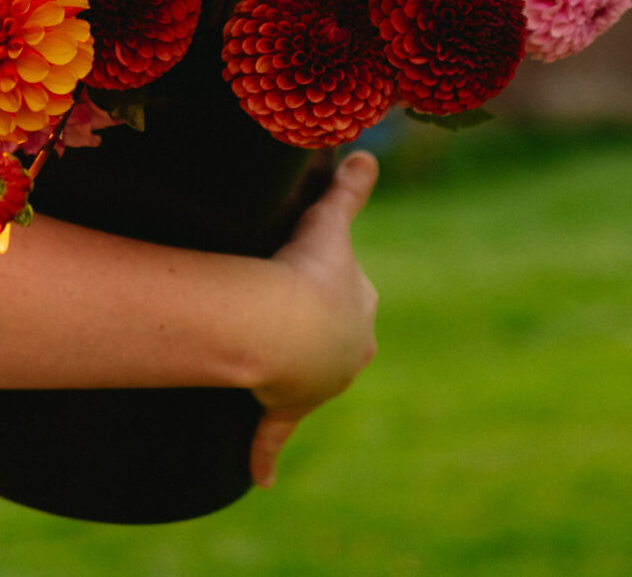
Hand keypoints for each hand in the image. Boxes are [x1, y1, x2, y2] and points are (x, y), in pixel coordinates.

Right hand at [249, 150, 378, 486]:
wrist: (288, 325)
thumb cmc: (311, 272)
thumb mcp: (330, 223)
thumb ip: (349, 189)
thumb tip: (368, 152)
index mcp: (359, 311)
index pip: (352, 297)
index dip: (331, 284)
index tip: (310, 275)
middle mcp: (348, 353)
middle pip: (336, 342)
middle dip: (317, 333)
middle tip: (284, 315)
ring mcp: (319, 383)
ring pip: (309, 381)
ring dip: (293, 378)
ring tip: (270, 368)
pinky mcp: (286, 406)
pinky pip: (274, 434)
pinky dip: (266, 456)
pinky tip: (263, 480)